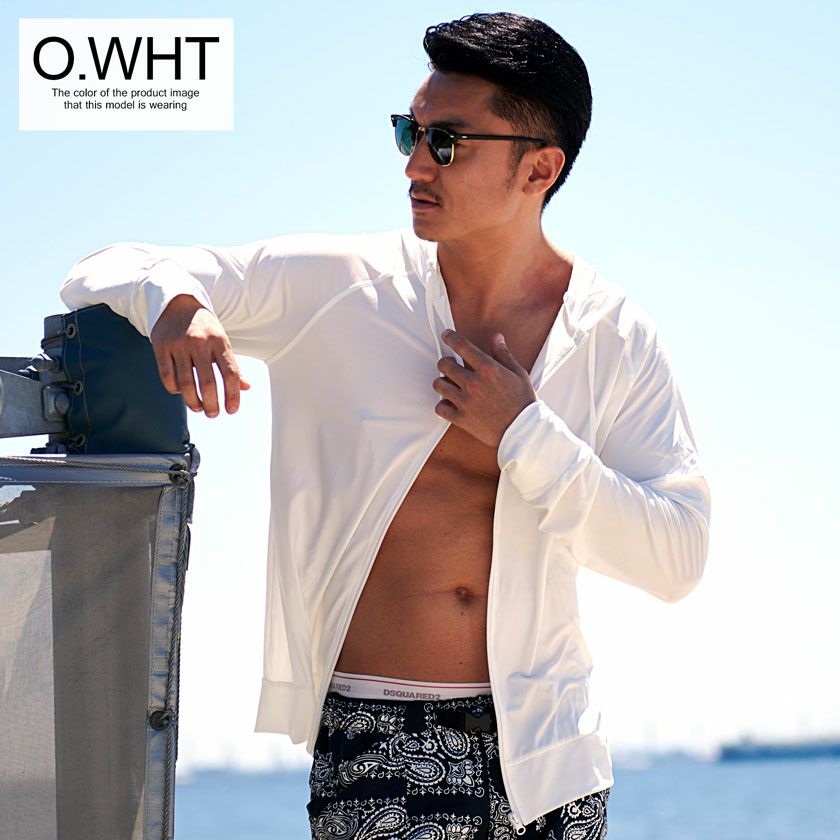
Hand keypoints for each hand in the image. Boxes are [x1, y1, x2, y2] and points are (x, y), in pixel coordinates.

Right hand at [150, 294, 250, 417]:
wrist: (178, 302)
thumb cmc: (205, 328)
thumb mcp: (222, 341)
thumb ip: (231, 364)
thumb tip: (246, 387)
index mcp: (220, 341)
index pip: (230, 374)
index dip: (233, 396)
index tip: (232, 410)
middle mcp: (200, 342)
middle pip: (208, 383)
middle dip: (212, 405)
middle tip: (213, 414)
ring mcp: (179, 344)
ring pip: (186, 383)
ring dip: (193, 402)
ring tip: (198, 408)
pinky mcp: (161, 346)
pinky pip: (167, 376)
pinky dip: (175, 390)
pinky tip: (180, 393)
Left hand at [433, 329, 537, 448]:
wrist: (523, 430)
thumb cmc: (523, 402)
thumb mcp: (518, 374)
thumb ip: (504, 354)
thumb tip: (496, 337)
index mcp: (488, 369)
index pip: (461, 346)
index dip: (450, 337)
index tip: (447, 335)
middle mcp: (473, 383)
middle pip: (444, 364)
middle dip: (446, 362)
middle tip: (451, 365)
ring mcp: (465, 401)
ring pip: (438, 384)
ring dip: (443, 382)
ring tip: (451, 384)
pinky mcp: (461, 418)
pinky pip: (440, 407)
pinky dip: (443, 404)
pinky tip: (451, 402)